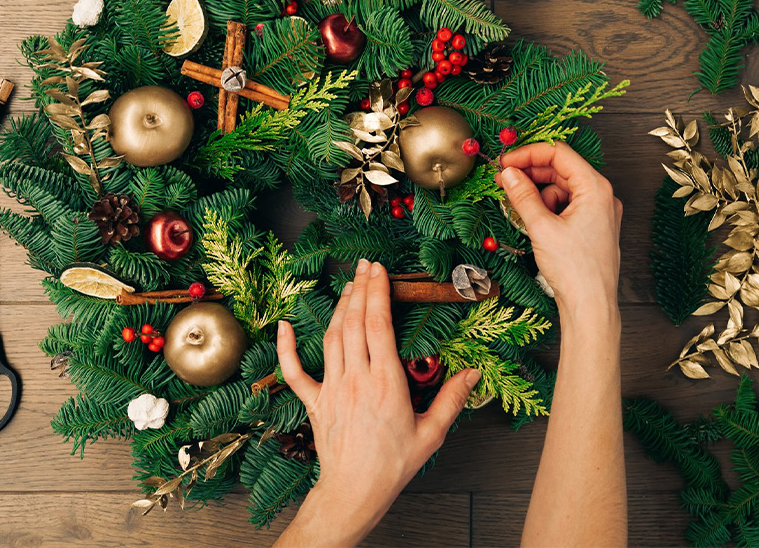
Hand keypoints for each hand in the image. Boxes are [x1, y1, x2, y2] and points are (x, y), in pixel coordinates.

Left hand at [273, 260, 479, 547]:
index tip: (380, 271)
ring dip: (339, 307)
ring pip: (331, 337)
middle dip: (360, 289)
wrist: (356, 491)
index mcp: (386, 382)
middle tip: (365, 266)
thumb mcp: (432, 433)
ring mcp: (332, 388)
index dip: (378, 292)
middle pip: (354, 322)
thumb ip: (452, 399)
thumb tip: (473, 373)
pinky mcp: (314, 402)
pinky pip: (295, 371)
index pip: (379, 324)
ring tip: (348, 286)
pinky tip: (284, 326)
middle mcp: (356, 379)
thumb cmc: (393, 465)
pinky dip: (287, 347)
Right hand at [497, 142, 621, 325]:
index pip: (559, 154)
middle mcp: (601, 196)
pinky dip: (547, 209)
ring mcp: (598, 213)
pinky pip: (566, 206)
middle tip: (504, 180)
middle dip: (531, 174)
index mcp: (596, 188)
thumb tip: (509, 174)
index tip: (505, 162)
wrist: (590, 305)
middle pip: (561, 170)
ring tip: (518, 207)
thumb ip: (522, 195)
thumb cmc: (574, 269)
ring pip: (561, 189)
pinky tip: (533, 221)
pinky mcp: (591, 227)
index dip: (528, 154)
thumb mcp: (541, 227)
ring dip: (537, 194)